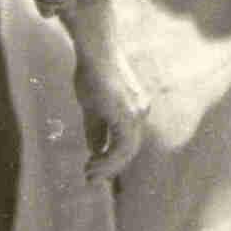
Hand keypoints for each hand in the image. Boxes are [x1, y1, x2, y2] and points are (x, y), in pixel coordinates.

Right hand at [57, 0, 149, 180]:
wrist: (96, 51)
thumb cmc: (91, 72)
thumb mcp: (93, 107)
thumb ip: (96, 129)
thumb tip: (96, 150)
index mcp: (135, 108)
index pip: (128, 141)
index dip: (112, 158)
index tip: (94, 169)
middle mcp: (140, 112)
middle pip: (130, 149)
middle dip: (110, 167)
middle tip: (90, 178)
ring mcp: (136, 113)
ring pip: (127, 151)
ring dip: (108, 167)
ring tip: (89, 174)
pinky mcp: (128, 115)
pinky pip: (122, 147)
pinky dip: (109, 160)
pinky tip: (93, 165)